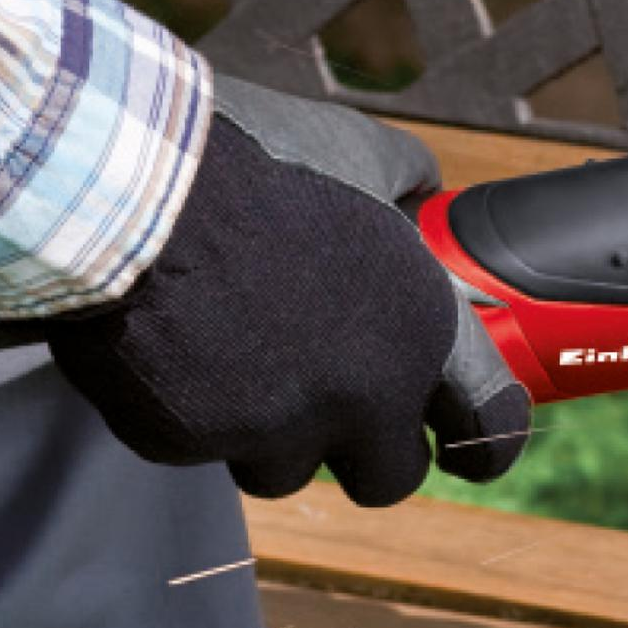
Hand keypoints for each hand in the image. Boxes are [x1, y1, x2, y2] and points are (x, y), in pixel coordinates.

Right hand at [39, 75, 532, 503]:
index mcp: (419, 332)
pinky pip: (195, 444)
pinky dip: (187, 406)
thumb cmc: (259, 160)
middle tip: (337, 404)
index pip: (489, 424)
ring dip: (267, 429)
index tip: (469, 448)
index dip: (485, 441)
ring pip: (281, 468)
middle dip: (365, 449)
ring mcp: (269, 429)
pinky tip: (172, 340)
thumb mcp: (360, 150)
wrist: (138, 186)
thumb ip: (405, 181)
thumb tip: (423, 192)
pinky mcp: (185, 444)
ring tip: (233, 348)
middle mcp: (359, 397)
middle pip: (388, 478)